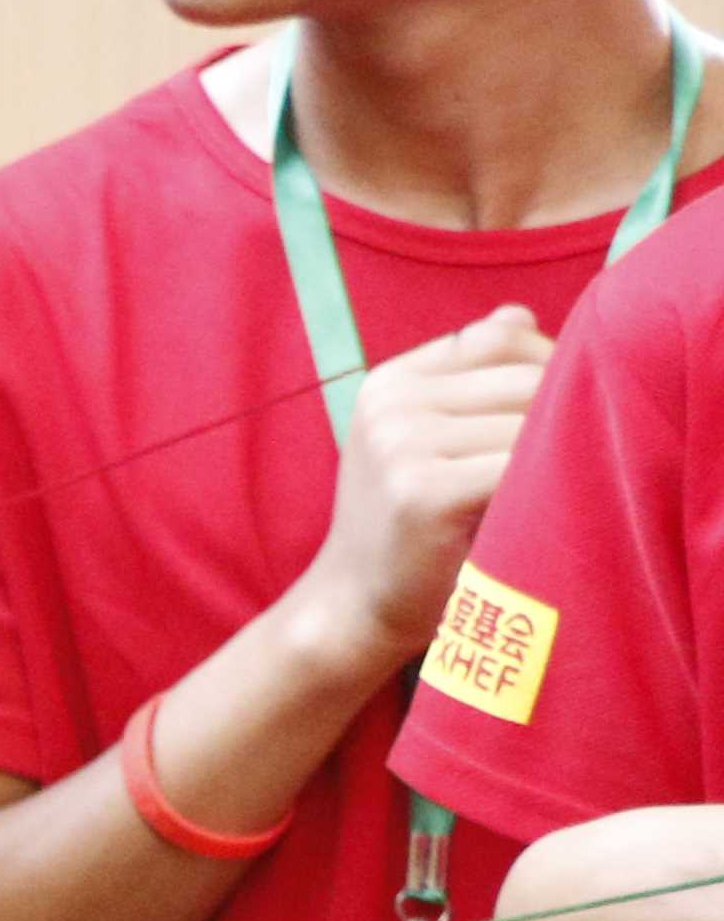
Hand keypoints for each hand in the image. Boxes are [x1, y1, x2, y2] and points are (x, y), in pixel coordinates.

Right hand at [301, 307, 547, 672]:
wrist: (355, 607)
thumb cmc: (410, 526)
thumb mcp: (423, 439)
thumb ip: (469, 378)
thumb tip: (521, 313)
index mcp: (389, 382)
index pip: (498, 336)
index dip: (545, 365)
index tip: (555, 416)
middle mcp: (389, 403)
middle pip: (525, 375)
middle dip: (562, 412)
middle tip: (564, 465)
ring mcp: (399, 444)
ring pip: (531, 419)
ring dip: (556, 453)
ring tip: (548, 491)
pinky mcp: (422, 489)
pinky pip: (520, 463)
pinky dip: (543, 484)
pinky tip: (536, 511)